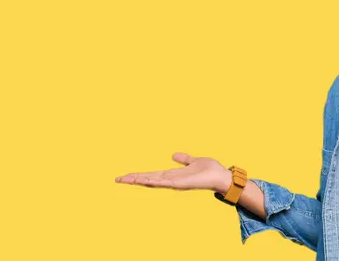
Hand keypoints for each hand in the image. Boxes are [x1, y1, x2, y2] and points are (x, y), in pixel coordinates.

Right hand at [115, 152, 232, 193]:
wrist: (221, 176)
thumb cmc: (210, 170)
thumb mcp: (194, 160)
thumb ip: (184, 159)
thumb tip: (173, 155)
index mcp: (173, 174)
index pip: (152, 174)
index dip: (139, 175)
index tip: (125, 175)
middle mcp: (172, 180)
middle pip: (148, 179)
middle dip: (133, 179)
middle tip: (117, 179)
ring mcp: (175, 183)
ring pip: (152, 181)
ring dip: (138, 180)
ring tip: (124, 179)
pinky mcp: (181, 184)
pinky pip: (164, 182)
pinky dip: (153, 181)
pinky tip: (143, 180)